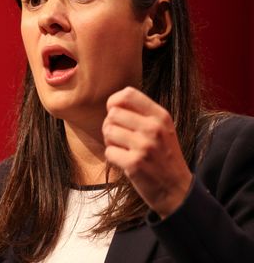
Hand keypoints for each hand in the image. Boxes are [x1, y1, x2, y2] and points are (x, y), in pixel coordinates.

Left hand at [102, 86, 191, 217]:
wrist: (177, 190)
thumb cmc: (164, 157)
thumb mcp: (162, 129)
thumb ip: (141, 114)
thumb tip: (113, 103)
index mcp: (161, 116)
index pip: (127, 94)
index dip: (113, 102)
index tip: (114, 112)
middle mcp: (154, 128)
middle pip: (112, 114)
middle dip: (110, 125)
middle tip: (120, 138)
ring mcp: (144, 146)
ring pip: (108, 131)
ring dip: (110, 142)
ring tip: (124, 150)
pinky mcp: (134, 163)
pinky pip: (109, 152)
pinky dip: (113, 158)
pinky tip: (126, 162)